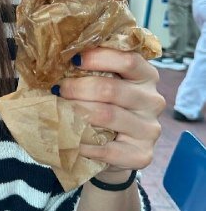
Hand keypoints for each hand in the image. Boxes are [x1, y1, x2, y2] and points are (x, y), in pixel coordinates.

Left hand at [58, 48, 164, 175]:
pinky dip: (83, 143)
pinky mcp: (141, 155)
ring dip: (77, 112)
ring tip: (59, 110)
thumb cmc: (107, 107)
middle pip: (111, 89)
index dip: (99, 57)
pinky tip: (69, 139)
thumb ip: (96, 69)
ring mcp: (149, 129)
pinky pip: (106, 148)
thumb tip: (63, 56)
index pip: (128, 60)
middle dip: (78, 87)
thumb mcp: (107, 83)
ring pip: (107, 115)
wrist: (116, 150)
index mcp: (147, 76)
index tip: (74, 59)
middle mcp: (153, 101)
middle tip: (58, 89)